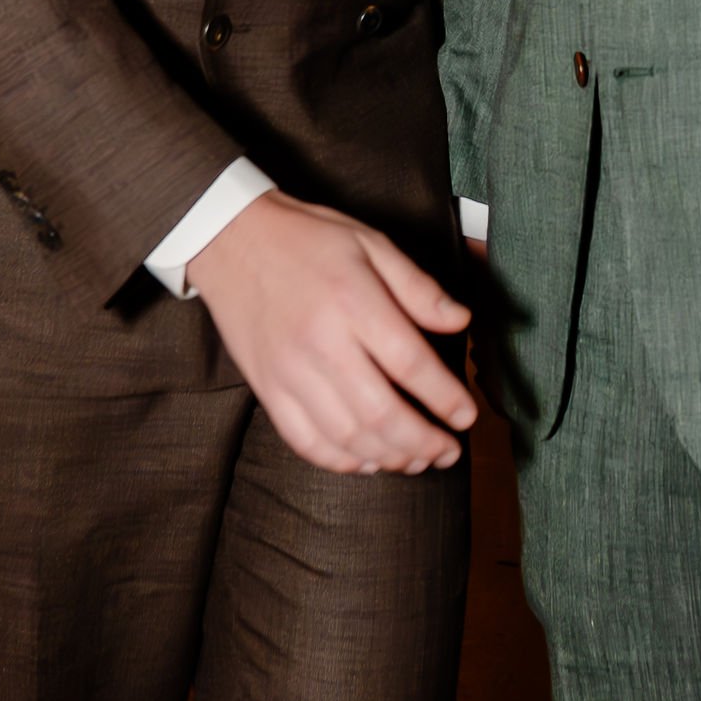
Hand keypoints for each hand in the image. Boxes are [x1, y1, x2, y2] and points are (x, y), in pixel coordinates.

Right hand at [185, 190, 475, 478]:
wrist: (232, 239)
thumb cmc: (309, 239)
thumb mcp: (370, 243)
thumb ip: (418, 287)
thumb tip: (461, 322)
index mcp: (352, 300)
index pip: (409, 363)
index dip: (444, 397)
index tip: (468, 416)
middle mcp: (320, 342)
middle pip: (380, 412)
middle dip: (423, 442)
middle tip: (449, 452)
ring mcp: (289, 371)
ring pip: (346, 436)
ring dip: (389, 457)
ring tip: (417, 460)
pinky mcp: (266, 388)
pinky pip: (306, 442)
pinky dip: (341, 461)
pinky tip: (368, 460)